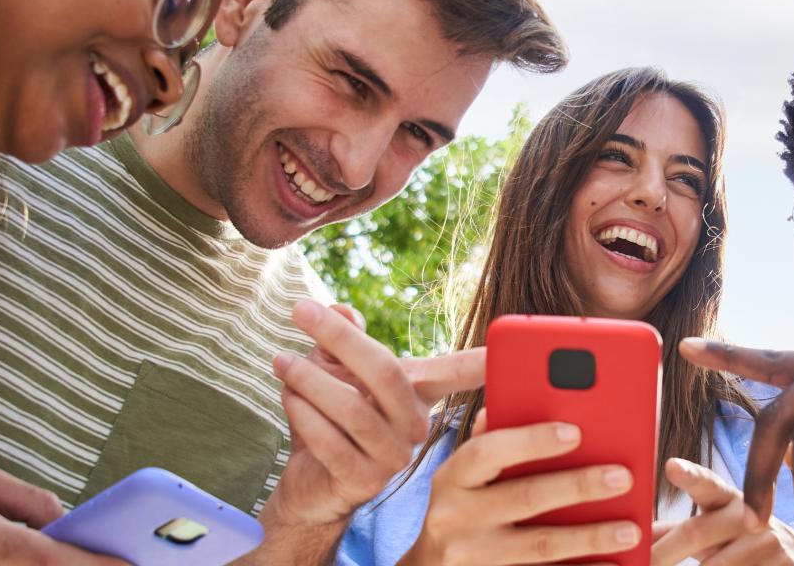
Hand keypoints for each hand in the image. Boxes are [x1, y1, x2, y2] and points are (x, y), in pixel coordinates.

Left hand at [264, 299, 485, 526]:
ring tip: (281, 361)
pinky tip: (288, 397)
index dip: (484, 360)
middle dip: (340, 338)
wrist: (308, 481)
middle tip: (301, 310)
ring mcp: (393, 458)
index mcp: (420, 394)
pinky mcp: (364, 483)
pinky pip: (331, 443)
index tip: (513, 342)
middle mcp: (416, 426)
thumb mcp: (335, 368)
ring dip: (310, 380)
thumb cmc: (329, 415)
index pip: (460, 373)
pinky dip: (304, 415)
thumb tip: (342, 310)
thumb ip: (343, 337)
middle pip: (386, 373)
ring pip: (353, 409)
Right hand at [400, 411, 641, 564]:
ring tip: (631, 528)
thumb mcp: (462, 475)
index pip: (488, 452)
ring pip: (540, 546)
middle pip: (524, 498)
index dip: (531, 440)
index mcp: (452, 478)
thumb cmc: (460, 509)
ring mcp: (472, 558)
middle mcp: (454, 517)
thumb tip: (505, 402)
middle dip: (578, 486)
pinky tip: (616, 564)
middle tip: (624, 476)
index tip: (576, 432)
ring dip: (590, 537)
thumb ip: (488, 442)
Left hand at [650, 458, 793, 565]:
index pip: (706, 483)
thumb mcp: (712, 531)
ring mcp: (770, 540)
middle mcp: (748, 513)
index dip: (690, 475)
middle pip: (696, 532)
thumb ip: (673, 532)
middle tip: (646, 564)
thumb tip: (630, 531)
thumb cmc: (740, 544)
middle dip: (664, 553)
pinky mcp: (786, 564)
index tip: (671, 466)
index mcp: (726, 500)